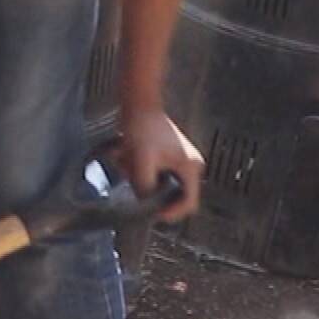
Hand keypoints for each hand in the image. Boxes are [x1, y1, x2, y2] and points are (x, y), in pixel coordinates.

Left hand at [116, 108, 203, 222]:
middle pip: (174, 196)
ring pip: (162, 185)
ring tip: (126, 164)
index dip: (171, 213)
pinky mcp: (170, 158)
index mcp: (191, 168)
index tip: (152, 214)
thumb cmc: (142, 128)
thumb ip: (144, 186)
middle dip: (152, 193)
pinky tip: (127, 158)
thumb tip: (144, 204)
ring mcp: (181, 162)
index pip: (188, 204)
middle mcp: (191, 166)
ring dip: (143, 180)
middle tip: (133, 182)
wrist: (138, 104)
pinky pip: (157, 174)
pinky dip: (141, 172)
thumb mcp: (141, 161)